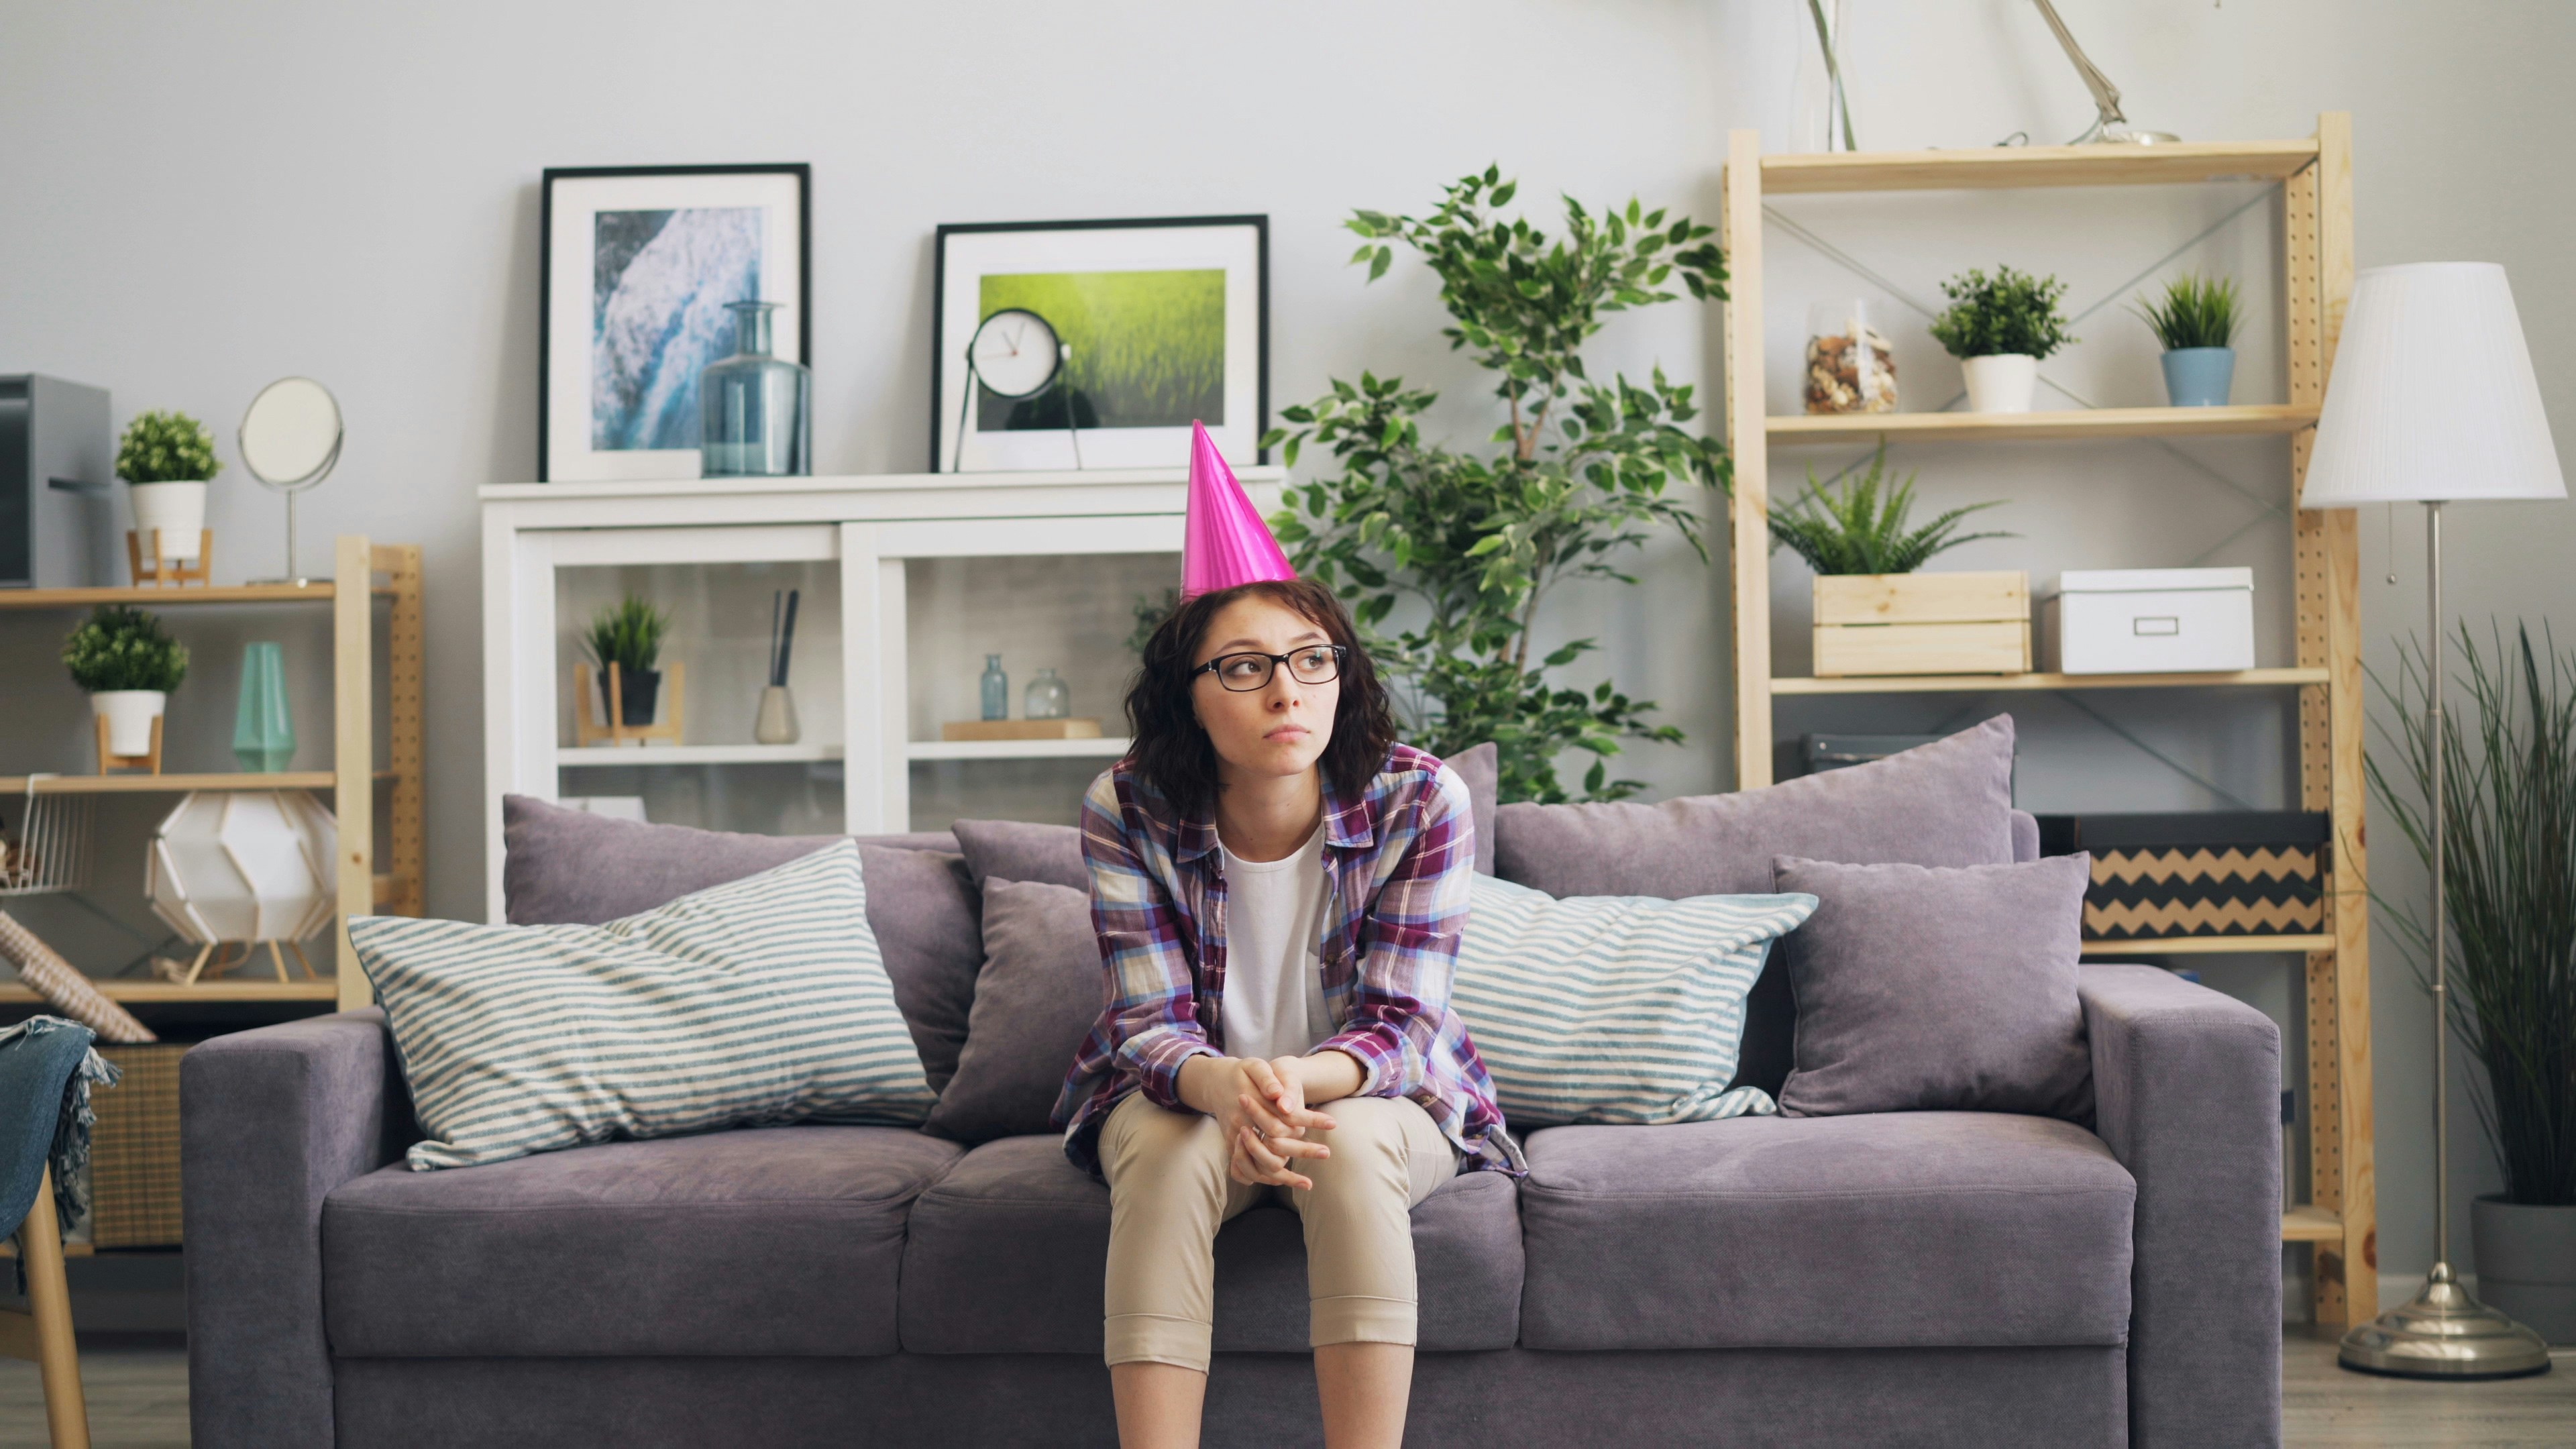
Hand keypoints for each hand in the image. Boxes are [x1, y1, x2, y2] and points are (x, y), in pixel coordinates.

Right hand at [1184, 1055, 1335, 1189]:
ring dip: (1286, 1176)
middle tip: (1327, 1153)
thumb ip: (1267, 1078)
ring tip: (1308, 1183)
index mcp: (1251, 1104)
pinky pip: (1249, 1170)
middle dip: (1303, 1150)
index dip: (1309, 1120)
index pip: (1285, 1117)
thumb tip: (1278, 1094)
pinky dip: (1268, 1178)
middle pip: (1276, 1145)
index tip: (1332, 1123)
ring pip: (1262, 1164)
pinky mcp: (1233, 1147)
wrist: (1215, 1082)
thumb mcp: (1254, 1066)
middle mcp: (1242, 1125)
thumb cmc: (1241, 1072)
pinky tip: (1286, 1183)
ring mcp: (1235, 1139)